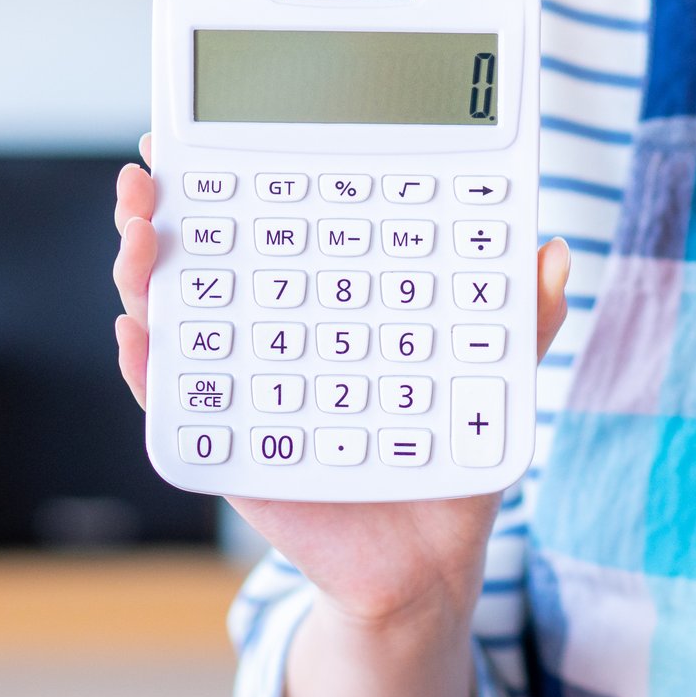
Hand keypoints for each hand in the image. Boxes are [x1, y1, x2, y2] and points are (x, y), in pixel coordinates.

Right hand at [112, 135, 572, 696]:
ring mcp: (241, 387)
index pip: (261, 224)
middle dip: (159, 211)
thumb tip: (556, 251)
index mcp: (317, 299)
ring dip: (140, 275)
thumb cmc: (448, 452)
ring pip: (172, 321)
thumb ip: (519, 315)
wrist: (431, 560)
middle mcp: (265, 333)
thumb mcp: (491, 373)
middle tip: (149, 175)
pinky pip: (175, 409)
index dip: (223, 178)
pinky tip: (142, 337)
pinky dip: (149, 371)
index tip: (197, 136)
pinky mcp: (230, 449)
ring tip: (139, 238)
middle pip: (195, 260)